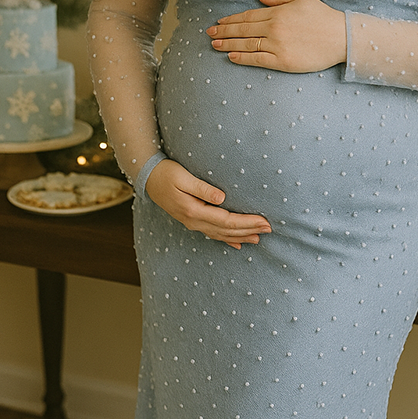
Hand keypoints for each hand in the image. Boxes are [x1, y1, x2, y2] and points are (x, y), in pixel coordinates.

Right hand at [145, 159, 270, 249]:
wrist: (148, 178)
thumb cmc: (167, 174)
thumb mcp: (184, 178)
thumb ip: (203, 189)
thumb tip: (222, 198)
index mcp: (194, 211)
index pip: (227, 220)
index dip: (246, 222)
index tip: (263, 220)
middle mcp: (194, 221)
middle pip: (227, 230)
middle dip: (249, 230)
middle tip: (269, 229)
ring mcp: (193, 223)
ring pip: (221, 235)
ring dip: (241, 237)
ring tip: (259, 239)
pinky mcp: (192, 221)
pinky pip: (213, 234)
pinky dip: (227, 240)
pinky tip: (238, 244)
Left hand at [206, 0, 346, 72]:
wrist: (341, 37)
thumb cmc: (323, 17)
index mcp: (277, 13)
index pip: (248, 16)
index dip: (231, 20)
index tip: (219, 23)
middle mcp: (274, 28)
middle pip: (243, 30)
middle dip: (224, 32)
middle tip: (209, 34)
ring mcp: (277, 45)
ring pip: (246, 44)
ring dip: (228, 45)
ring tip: (215, 46)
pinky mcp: (282, 61)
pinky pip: (257, 59)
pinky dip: (242, 58)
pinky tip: (231, 57)